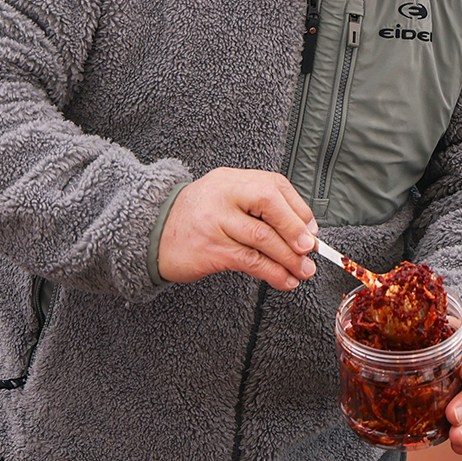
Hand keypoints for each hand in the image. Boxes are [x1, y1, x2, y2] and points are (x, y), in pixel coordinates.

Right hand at [158, 167, 315, 290]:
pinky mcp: (211, 248)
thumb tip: (303, 233)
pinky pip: (250, 260)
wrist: (150, 234)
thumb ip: (258, 209)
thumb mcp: (224, 201)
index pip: (274, 186)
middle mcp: (223, 194)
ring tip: (303, 271)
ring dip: (289, 258)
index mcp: (230, 179)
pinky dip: (273, 273)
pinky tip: (284, 280)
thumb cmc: (194, 219)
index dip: (298, 210)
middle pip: (269, 203)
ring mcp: (215, 221)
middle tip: (310, 250)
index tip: (310, 232)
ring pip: (263, 237)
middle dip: (295, 229)